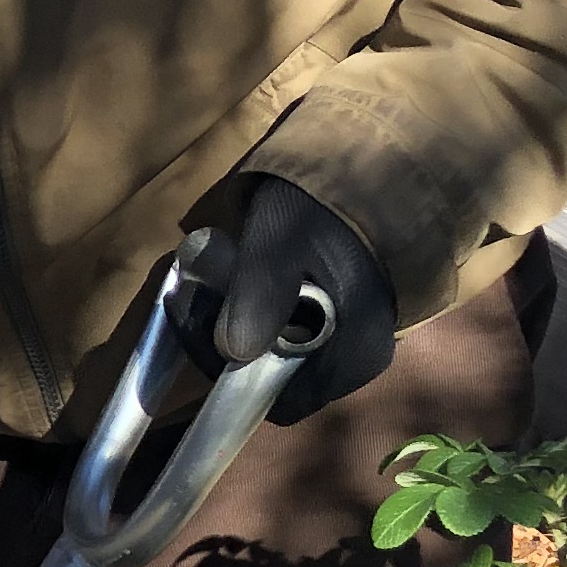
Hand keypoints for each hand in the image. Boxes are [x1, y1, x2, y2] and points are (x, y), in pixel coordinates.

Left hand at [189, 174, 395, 425]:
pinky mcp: (341, 319)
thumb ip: (261, 292)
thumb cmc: (326, 203)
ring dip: (239, 321)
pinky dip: (260, 308)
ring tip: (220, 274)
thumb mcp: (283, 237)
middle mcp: (358, 361)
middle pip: (273, 379)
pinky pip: (289, 331)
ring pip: (278, 354)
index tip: (195, 321)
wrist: (372, 166)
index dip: (227, 372)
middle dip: (227, 340)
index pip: (275, 400)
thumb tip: (235, 352)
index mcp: (355, 355)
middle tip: (198, 290)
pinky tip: (245, 272)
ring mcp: (352, 341)